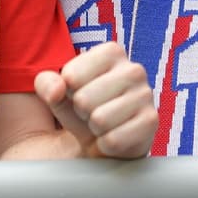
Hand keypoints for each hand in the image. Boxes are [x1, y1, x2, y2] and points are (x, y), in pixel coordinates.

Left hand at [34, 42, 155, 159]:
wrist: (108, 141)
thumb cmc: (83, 111)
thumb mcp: (58, 95)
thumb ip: (46, 84)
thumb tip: (57, 89)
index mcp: (111, 52)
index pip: (70, 75)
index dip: (68, 91)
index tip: (80, 93)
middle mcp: (133, 69)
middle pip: (84, 99)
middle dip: (81, 112)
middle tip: (92, 113)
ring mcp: (146, 95)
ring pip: (99, 120)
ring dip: (94, 129)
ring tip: (103, 125)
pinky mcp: (151, 122)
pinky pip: (113, 140)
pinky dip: (106, 144)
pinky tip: (114, 137)